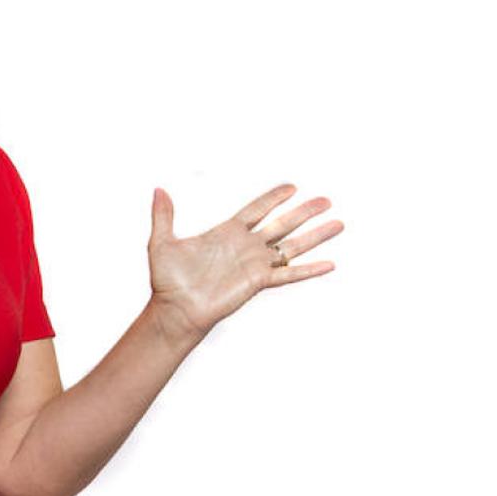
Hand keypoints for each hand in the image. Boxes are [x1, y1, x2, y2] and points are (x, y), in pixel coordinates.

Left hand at [146, 183, 342, 339]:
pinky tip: (329, 264)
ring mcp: (254, 264)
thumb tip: (158, 190)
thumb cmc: (167, 281)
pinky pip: (288, 273)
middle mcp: (245, 246)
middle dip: (304, 212)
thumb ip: (163, 215)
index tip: (292, 187)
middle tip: (326, 200)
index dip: (273, 198)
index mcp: (226, 233)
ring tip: (338, 224)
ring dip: (315, 235)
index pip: (256, 210)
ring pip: (291, 246)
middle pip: (282, 224)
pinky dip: (308, 269)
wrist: (175, 309)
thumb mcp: (162, 242)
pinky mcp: (258, 282)